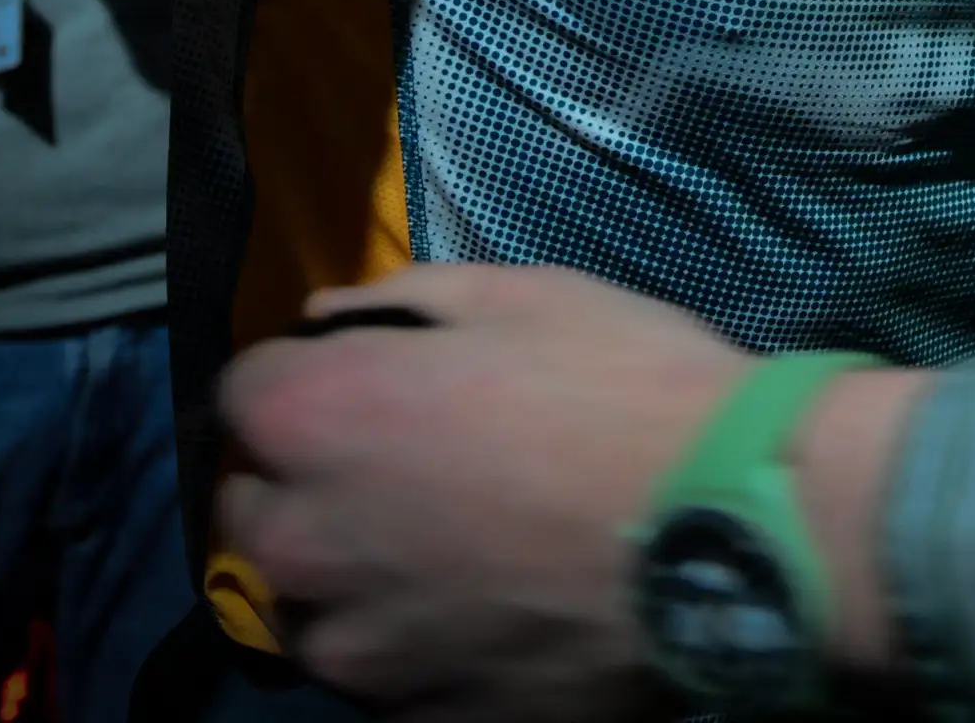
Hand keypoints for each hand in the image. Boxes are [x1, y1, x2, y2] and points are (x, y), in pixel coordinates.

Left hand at [220, 265, 753, 720]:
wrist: (730, 524)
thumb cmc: (624, 383)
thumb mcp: (524, 294)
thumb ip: (405, 301)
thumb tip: (331, 321)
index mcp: (319, 418)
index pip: (244, 390)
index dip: (305, 375)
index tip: (363, 376)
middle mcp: (307, 542)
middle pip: (252, 512)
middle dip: (302, 484)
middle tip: (395, 467)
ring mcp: (360, 646)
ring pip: (309, 610)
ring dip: (348, 578)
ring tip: (439, 555)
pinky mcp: (421, 714)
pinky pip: (387, 676)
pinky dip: (414, 644)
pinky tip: (485, 612)